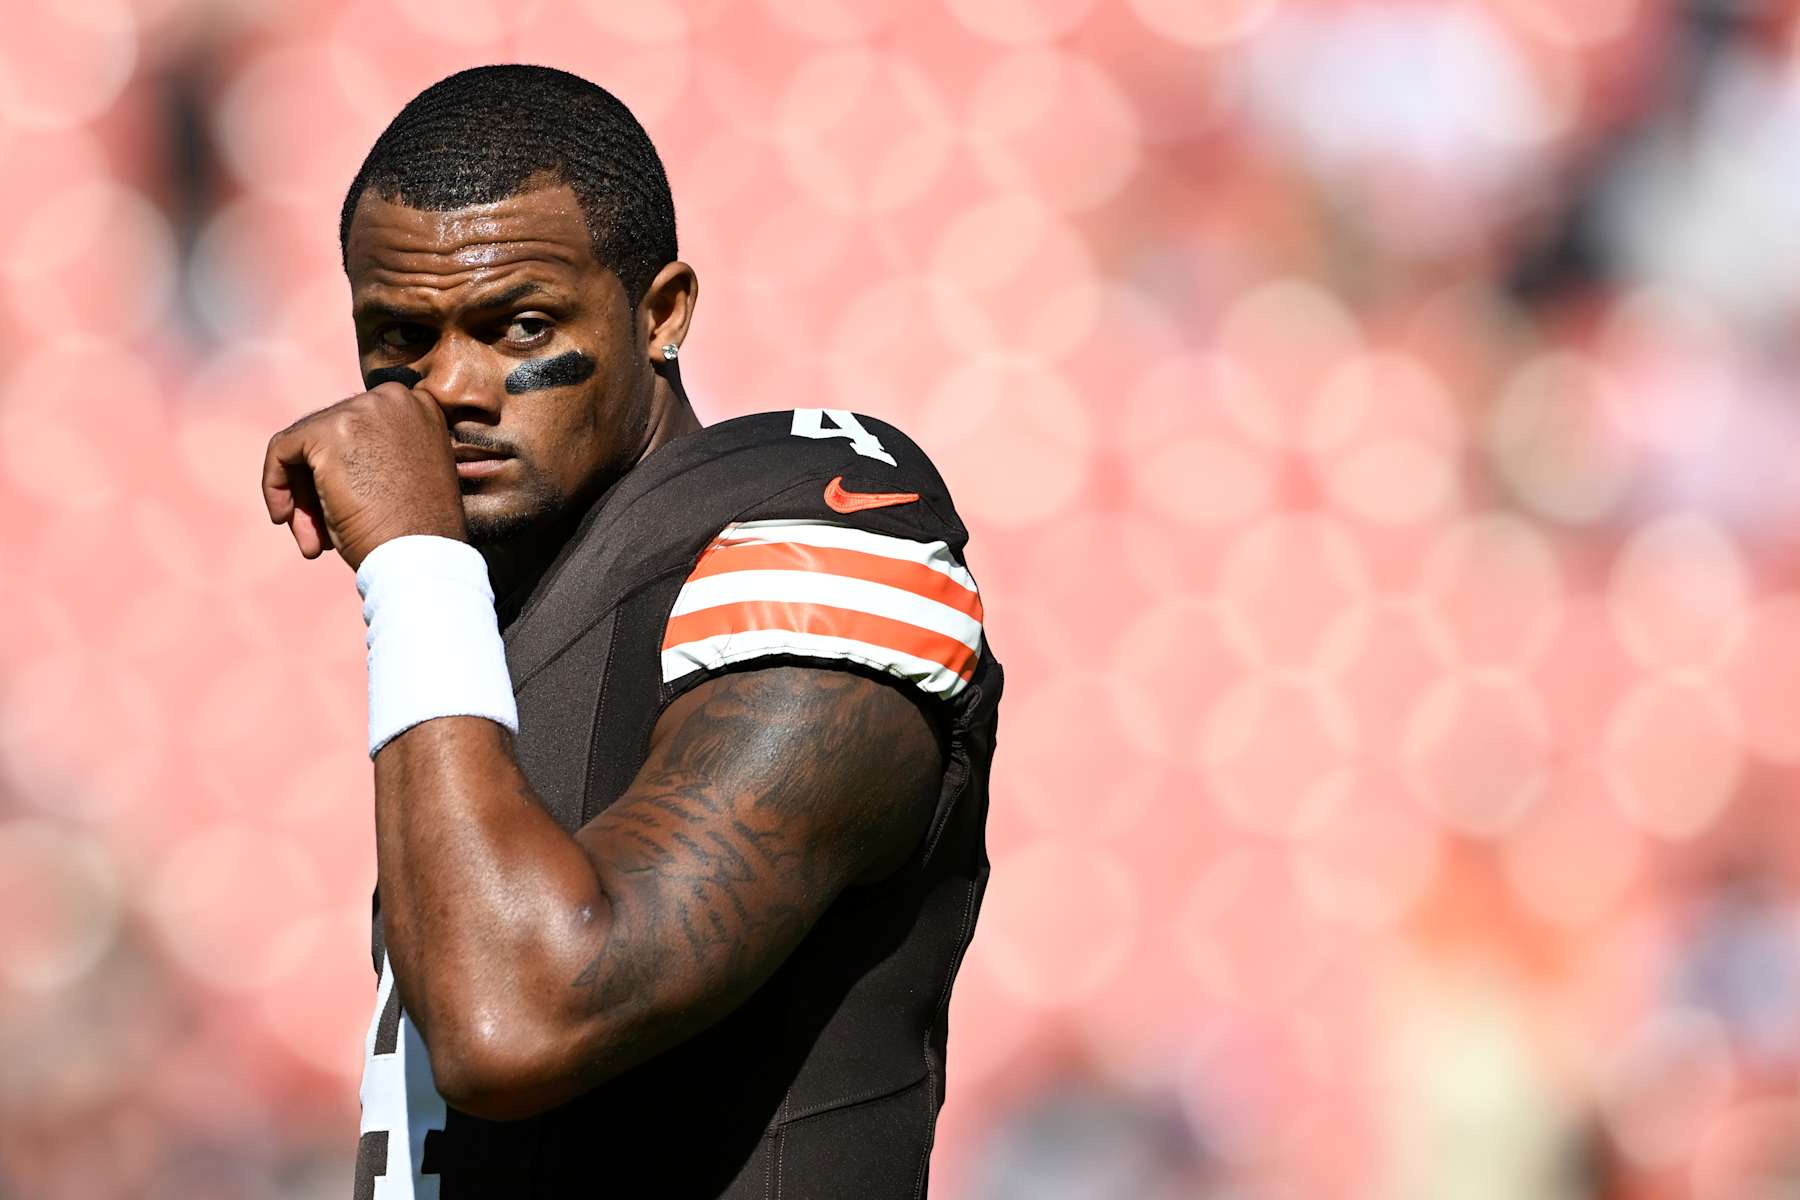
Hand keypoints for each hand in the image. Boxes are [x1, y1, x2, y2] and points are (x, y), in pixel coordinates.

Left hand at [261, 382, 466, 569]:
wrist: (422, 557)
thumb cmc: (418, 533)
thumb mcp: (403, 476)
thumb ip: (374, 452)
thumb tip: (322, 454)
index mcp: (419, 408)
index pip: (360, 427)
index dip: (342, 470)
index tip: (338, 508)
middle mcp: (394, 399)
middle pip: (330, 434)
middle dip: (316, 487)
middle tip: (321, 535)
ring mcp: (363, 411)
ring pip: (305, 444)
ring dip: (301, 495)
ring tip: (312, 542)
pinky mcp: (331, 431)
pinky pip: (282, 449)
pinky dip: (275, 484)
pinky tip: (285, 518)